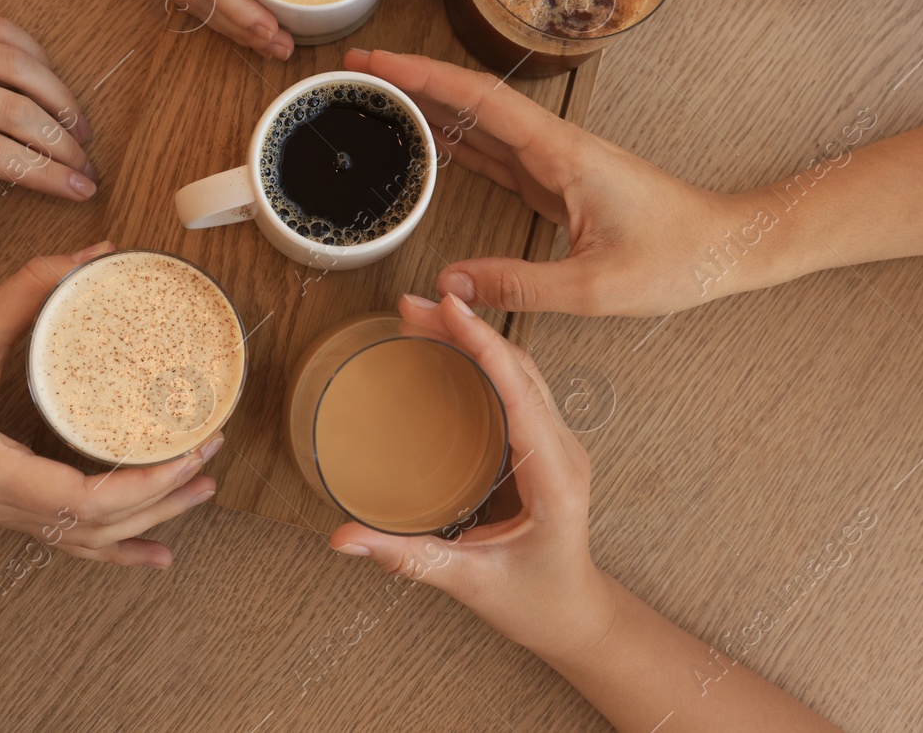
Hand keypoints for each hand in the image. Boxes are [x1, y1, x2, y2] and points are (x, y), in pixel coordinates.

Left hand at [0, 0, 95, 246]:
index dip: (43, 173)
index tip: (79, 192)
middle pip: (14, 112)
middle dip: (63, 145)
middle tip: (88, 170)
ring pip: (17, 67)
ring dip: (59, 99)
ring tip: (80, 130)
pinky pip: (0, 29)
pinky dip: (35, 55)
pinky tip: (49, 81)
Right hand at [0, 243, 220, 565]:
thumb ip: (33, 287)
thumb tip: (97, 252)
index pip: (84, 501)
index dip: (145, 484)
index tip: (190, 452)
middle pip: (96, 528)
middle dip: (162, 497)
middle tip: (211, 460)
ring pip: (86, 541)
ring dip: (148, 522)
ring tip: (200, 493)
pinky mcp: (1, 509)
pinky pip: (67, 540)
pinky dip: (115, 548)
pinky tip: (155, 553)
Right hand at [329, 292, 612, 654]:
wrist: (575, 616)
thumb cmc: (537, 602)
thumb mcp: (470, 582)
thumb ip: (408, 558)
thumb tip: (346, 539)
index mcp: (554, 477)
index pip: (519, 392)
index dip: (484, 345)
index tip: (451, 308)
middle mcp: (562, 450)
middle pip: (518, 369)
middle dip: (469, 329)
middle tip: (415, 306)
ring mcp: (557, 444)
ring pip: (521, 372)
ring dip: (477, 340)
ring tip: (425, 317)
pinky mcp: (544, 445)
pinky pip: (518, 389)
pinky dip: (485, 361)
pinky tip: (450, 352)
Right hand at [345, 49, 766, 316]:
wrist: (728, 248)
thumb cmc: (677, 260)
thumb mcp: (595, 287)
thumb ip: (519, 285)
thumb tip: (451, 286)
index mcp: (563, 154)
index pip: (479, 102)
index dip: (422, 76)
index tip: (375, 60)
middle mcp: (557, 148)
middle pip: (472, 101)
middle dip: (413, 80)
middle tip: (357, 70)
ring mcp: (559, 164)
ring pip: (483, 124)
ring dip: (433, 107)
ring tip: (379, 97)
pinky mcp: (562, 184)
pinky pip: (499, 154)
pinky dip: (459, 142)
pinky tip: (434, 141)